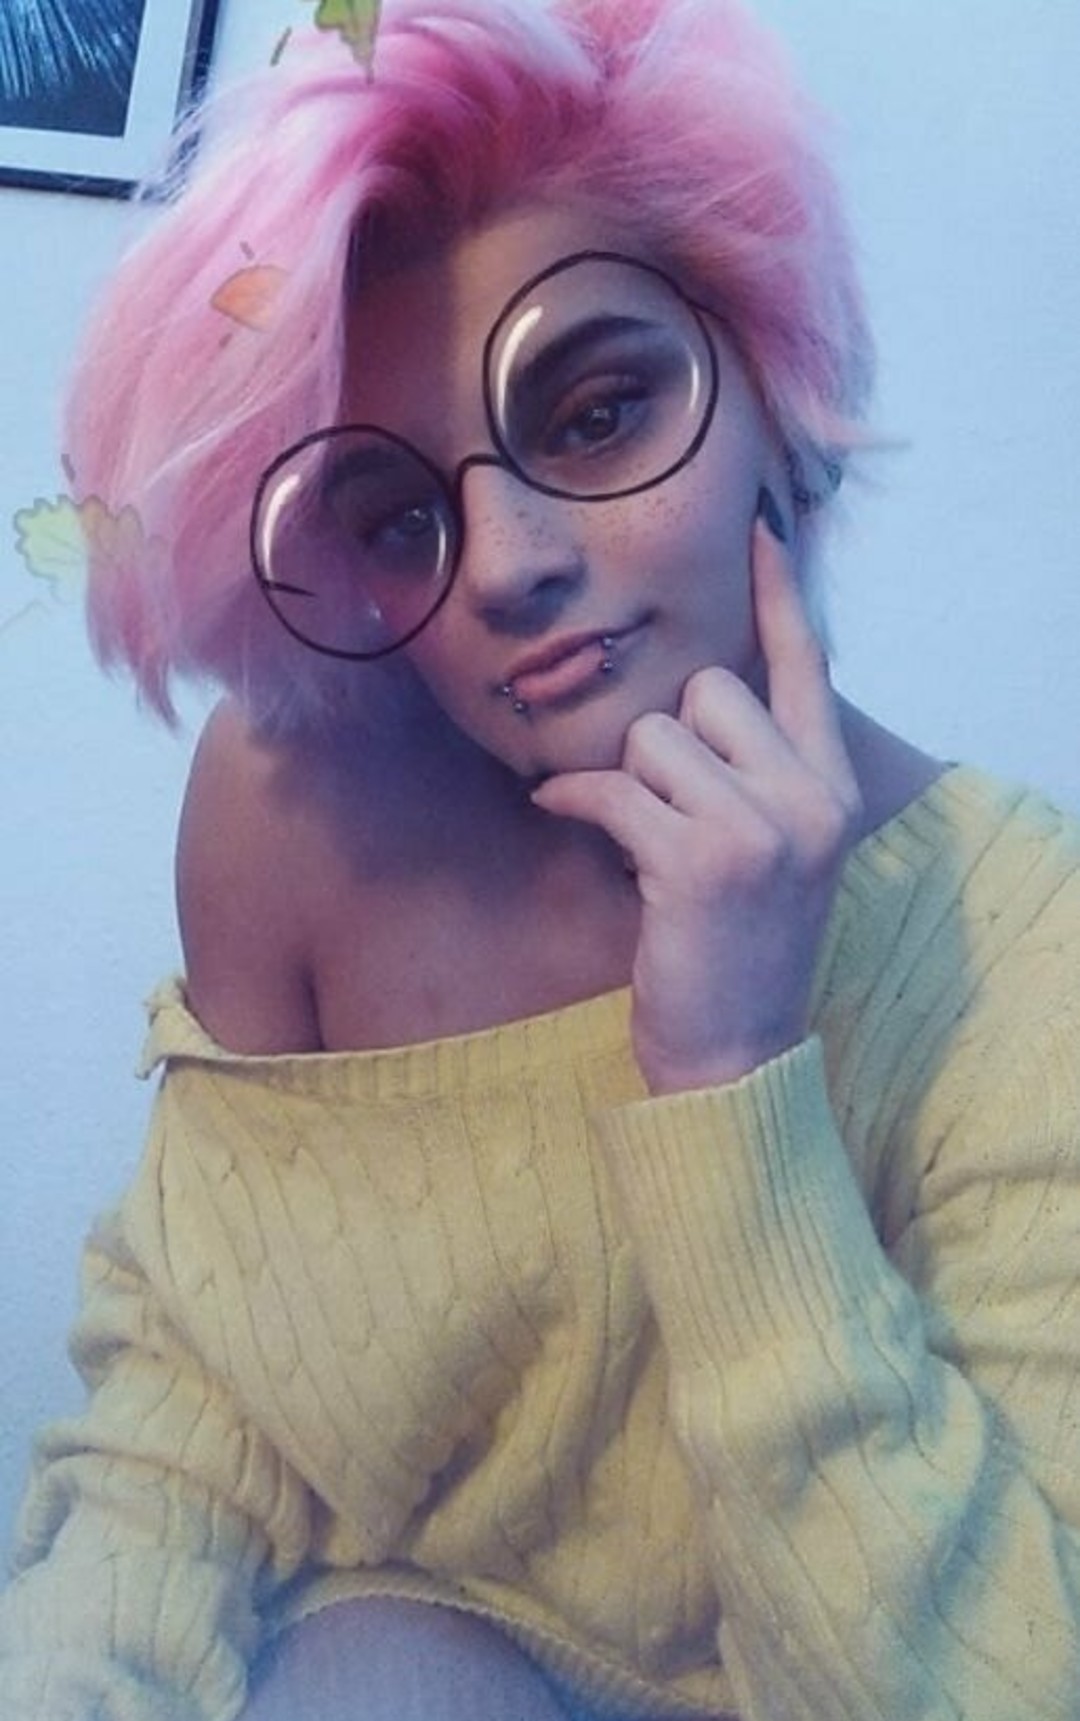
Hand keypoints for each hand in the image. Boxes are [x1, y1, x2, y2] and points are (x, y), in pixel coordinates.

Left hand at [531, 517, 862, 1093]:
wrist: (736, 1051)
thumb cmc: (738, 946)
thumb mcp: (776, 850)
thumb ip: (757, 772)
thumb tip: (687, 696)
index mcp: (832, 789)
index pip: (808, 669)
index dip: (779, 598)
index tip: (759, 533)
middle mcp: (809, 799)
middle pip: (709, 690)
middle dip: (665, 740)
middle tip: (664, 807)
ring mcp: (760, 829)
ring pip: (654, 737)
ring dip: (626, 782)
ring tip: (640, 839)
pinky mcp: (699, 861)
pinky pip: (611, 788)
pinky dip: (573, 799)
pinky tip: (559, 813)